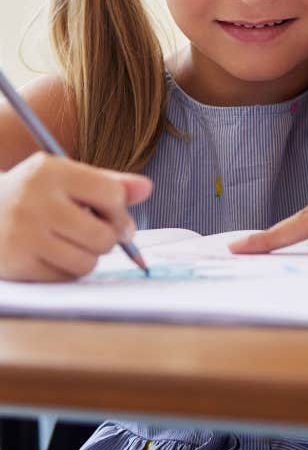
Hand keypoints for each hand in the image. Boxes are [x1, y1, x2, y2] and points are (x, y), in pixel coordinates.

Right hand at [0, 154, 152, 280]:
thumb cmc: (33, 193)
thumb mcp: (65, 176)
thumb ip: (107, 182)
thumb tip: (148, 188)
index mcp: (52, 172)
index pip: (111, 194)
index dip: (121, 210)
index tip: (117, 216)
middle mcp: (36, 202)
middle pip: (103, 235)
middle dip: (109, 238)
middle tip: (101, 234)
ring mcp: (24, 235)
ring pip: (87, 261)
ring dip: (89, 256)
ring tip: (76, 244)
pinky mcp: (17, 264)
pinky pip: (65, 277)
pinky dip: (68, 270)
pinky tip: (55, 256)